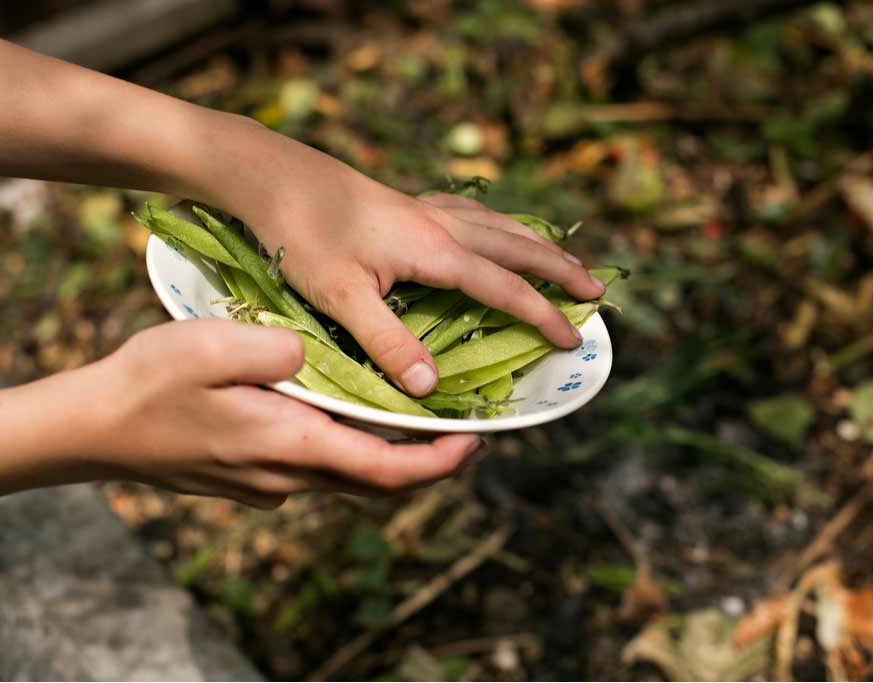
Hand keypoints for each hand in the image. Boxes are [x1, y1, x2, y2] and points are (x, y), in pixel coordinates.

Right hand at [90, 320, 482, 507]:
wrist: (92, 430)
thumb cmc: (148, 385)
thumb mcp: (211, 344)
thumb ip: (274, 347)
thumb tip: (312, 353)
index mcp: (289, 443)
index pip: (384, 470)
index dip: (436, 463)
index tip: (475, 443)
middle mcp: (285, 475)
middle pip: (374, 482)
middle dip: (426, 463)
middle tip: (463, 432)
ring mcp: (265, 483)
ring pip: (345, 476)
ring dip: (386, 456)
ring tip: (414, 418)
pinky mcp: (248, 479)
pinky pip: (314, 470)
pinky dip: (345, 450)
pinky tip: (344, 416)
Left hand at [194, 117, 603, 396]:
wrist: (274, 175)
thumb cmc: (302, 235)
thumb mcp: (341, 297)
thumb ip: (387, 343)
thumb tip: (430, 389)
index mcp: (436, 250)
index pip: (506, 289)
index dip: (544, 315)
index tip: (574, 339)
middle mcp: (442, 225)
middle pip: (518, 248)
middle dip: (561, 271)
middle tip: (598, 290)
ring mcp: (426, 209)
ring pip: (499, 225)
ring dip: (536, 245)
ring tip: (564, 258)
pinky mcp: (407, 202)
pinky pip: (473, 213)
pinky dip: (499, 225)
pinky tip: (493, 229)